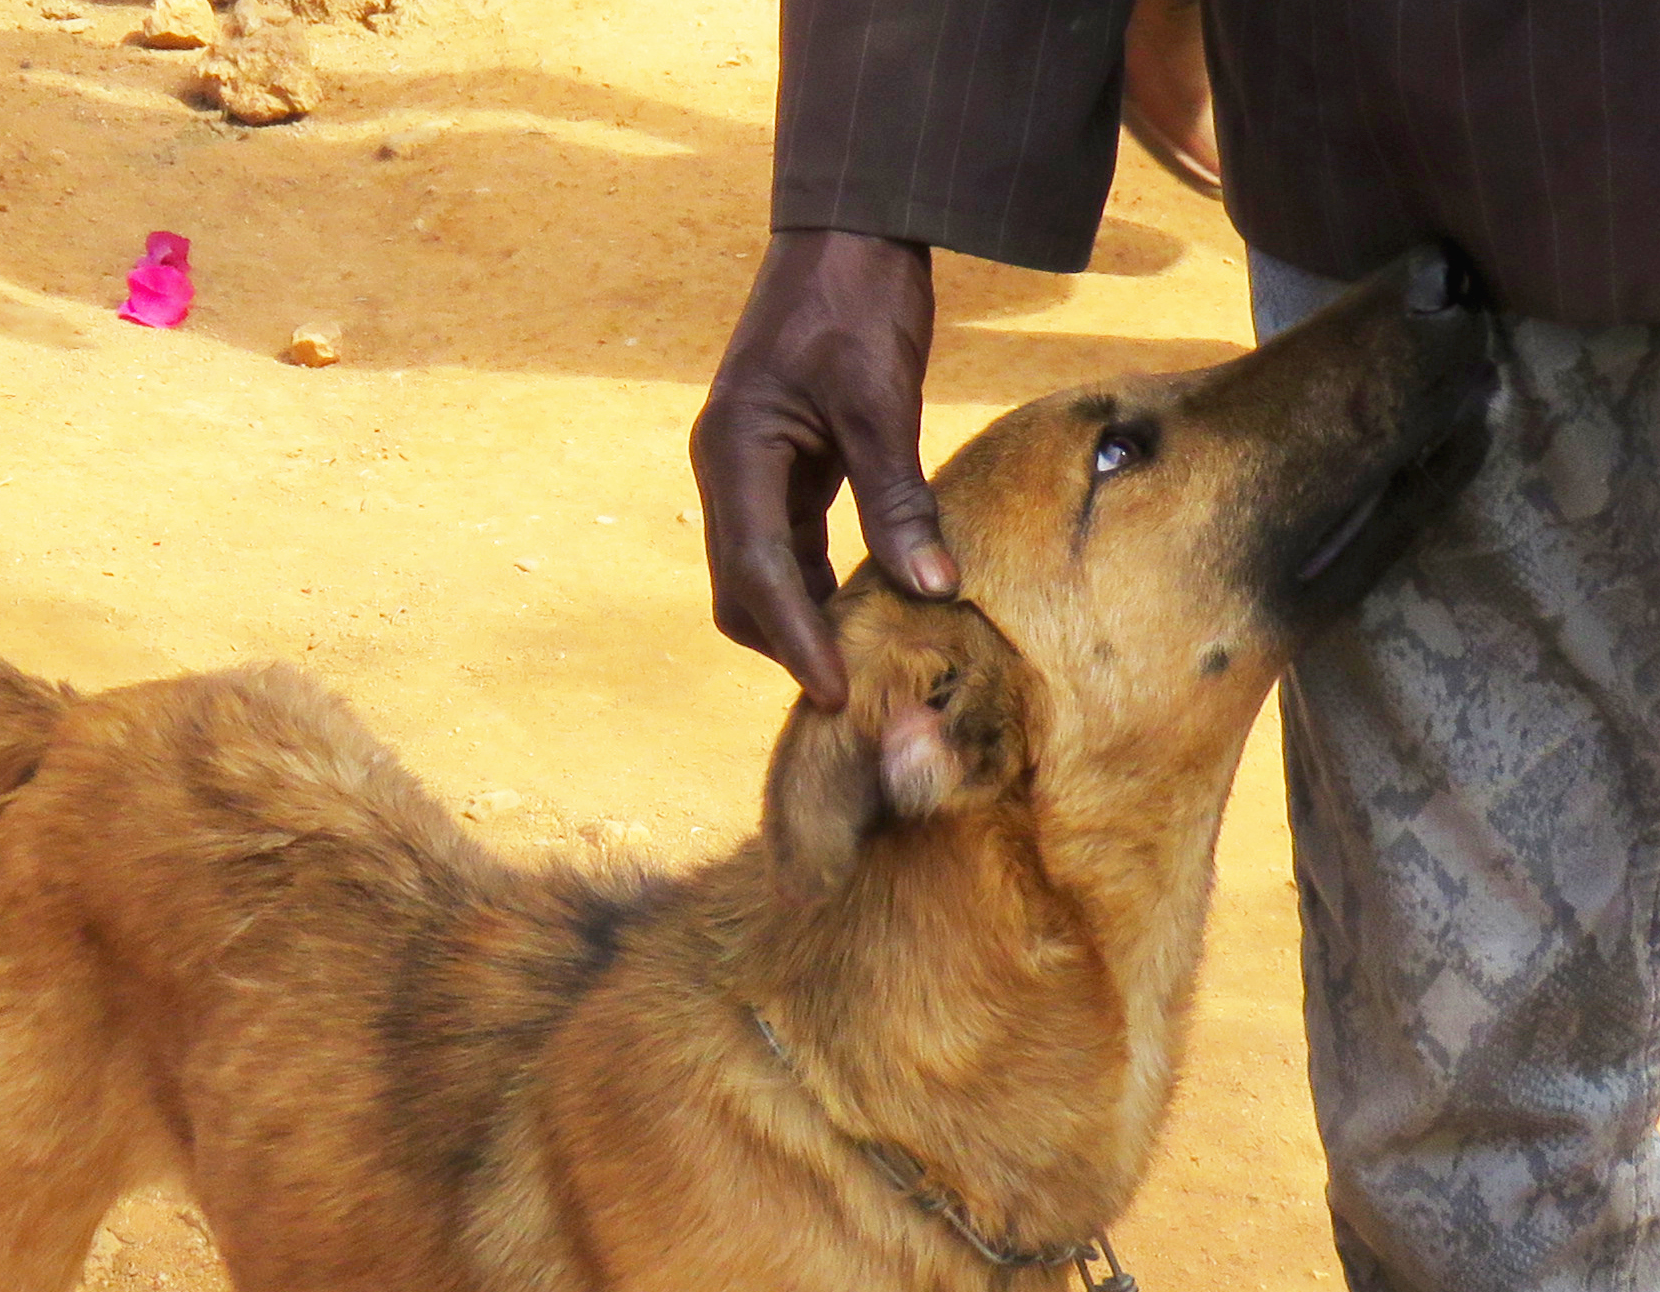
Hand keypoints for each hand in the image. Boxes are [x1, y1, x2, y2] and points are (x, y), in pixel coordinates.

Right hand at [690, 229, 957, 708]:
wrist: (849, 228)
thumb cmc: (859, 299)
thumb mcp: (882, 400)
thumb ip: (898, 498)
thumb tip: (931, 588)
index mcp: (736, 451)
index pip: (759, 573)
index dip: (798, 640)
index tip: (837, 695)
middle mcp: (728, 468)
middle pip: (742, 589)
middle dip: (789, 642)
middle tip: (856, 690)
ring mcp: (748, 469)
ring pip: (760, 574)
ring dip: (802, 619)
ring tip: (863, 660)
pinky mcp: (778, 465)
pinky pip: (787, 546)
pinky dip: (816, 583)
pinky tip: (863, 603)